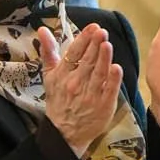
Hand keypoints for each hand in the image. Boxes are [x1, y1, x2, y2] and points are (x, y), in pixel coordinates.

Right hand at [37, 23, 123, 159]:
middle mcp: (75, 84)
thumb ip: (48, 51)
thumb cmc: (58, 100)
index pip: (73, 54)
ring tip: (107, 44)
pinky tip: (116, 67)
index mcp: (62, 75)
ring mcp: (90, 96)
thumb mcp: (49, 76)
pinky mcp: (103, 106)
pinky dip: (113, 79)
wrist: (64, 132)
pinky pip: (108, 90)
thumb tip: (43, 29)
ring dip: (103, 58)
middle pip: (87, 62)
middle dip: (95, 45)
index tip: (93, 27)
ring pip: (98, 74)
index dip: (83, 40)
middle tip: (101, 31)